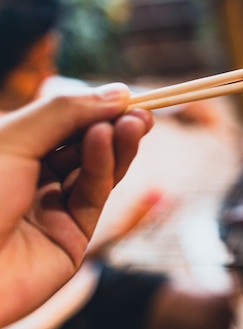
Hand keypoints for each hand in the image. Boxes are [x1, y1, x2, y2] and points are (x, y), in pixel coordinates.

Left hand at [0, 83, 153, 326]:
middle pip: (84, 147)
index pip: (62, 125)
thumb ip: (65, 112)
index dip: (94, 108)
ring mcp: (52, 209)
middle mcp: (32, 180)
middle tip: (142, 111)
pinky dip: (104, 165)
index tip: (125, 95)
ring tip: (138, 122)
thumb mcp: (12, 139)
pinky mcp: (72, 236)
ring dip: (117, 144)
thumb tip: (118, 92)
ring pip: (96, 170)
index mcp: (11, 153)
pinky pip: (93, 194)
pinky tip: (108, 140)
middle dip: (113, 126)